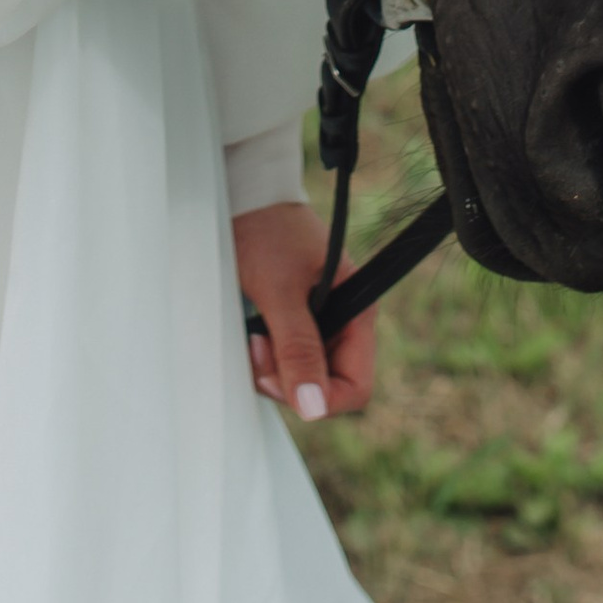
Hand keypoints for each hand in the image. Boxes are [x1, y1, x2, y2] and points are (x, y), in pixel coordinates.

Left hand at [235, 200, 374, 420]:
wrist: (245, 194)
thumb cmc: (266, 230)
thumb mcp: (280, 291)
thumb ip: (298, 348)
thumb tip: (312, 408)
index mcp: (357, 313)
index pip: (356, 387)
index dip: (322, 398)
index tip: (279, 380)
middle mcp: (343, 322)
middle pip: (325, 386)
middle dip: (288, 380)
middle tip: (256, 349)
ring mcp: (320, 322)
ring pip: (302, 376)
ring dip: (272, 368)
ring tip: (251, 336)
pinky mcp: (296, 320)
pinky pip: (286, 358)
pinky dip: (265, 356)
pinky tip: (251, 335)